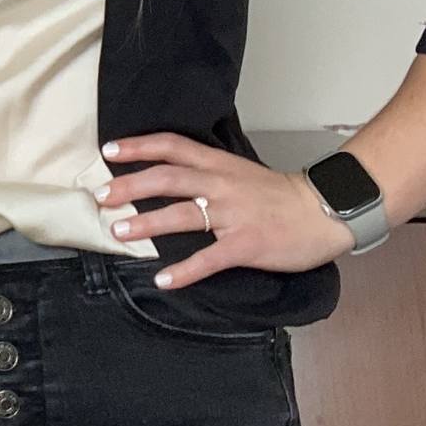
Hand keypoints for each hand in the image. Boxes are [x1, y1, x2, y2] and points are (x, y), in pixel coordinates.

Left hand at [96, 133, 354, 288]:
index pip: (171, 146)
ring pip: (182, 215)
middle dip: (130, 186)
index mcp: (218, 164)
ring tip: (118, 232)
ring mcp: (233, 215)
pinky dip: (184, 270)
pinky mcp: (247, 245)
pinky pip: (209, 259)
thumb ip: (207, 173)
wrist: (324, 209)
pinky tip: (163, 279)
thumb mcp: (239, 172)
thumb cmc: (280, 195)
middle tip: (101, 196)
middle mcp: (221, 185)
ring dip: (147, 224)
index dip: (138, 146)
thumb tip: (170, 177)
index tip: (108, 150)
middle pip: (167, 178)